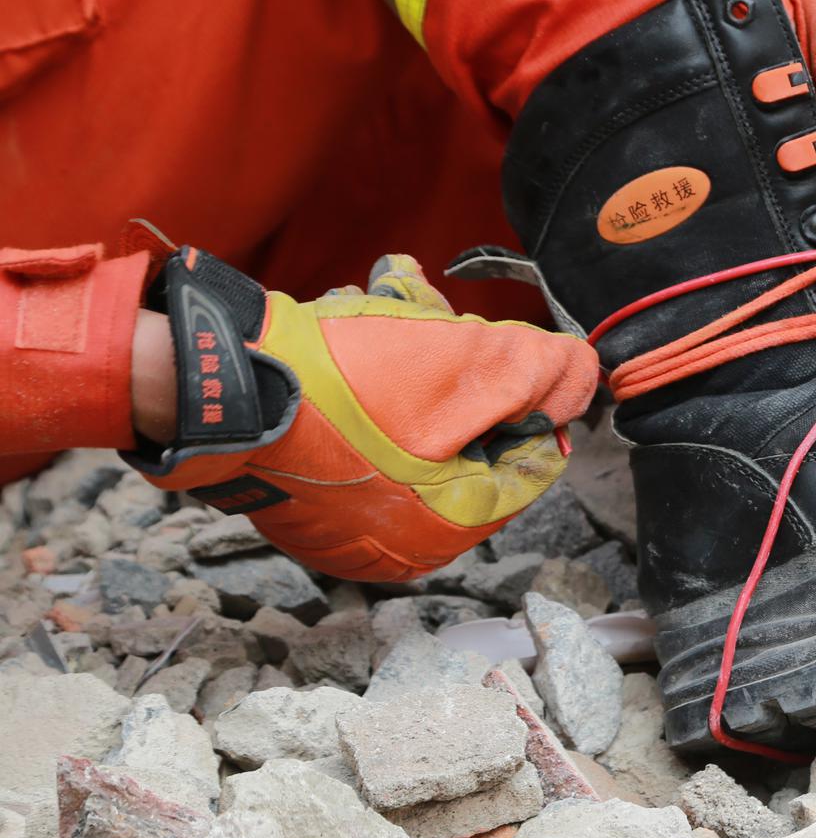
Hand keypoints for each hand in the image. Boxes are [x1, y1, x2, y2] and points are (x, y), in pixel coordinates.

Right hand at [131, 249, 598, 580]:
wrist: (209, 383)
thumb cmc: (341, 386)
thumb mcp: (467, 368)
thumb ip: (541, 376)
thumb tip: (585, 378)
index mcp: (447, 530)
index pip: (529, 463)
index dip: (530, 398)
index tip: (505, 349)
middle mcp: (395, 537)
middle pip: (468, 436)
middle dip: (458, 363)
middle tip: (435, 316)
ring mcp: (342, 512)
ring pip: (413, 418)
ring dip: (410, 350)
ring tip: (385, 300)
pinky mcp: (300, 481)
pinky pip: (359, 423)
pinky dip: (363, 367)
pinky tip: (350, 315)